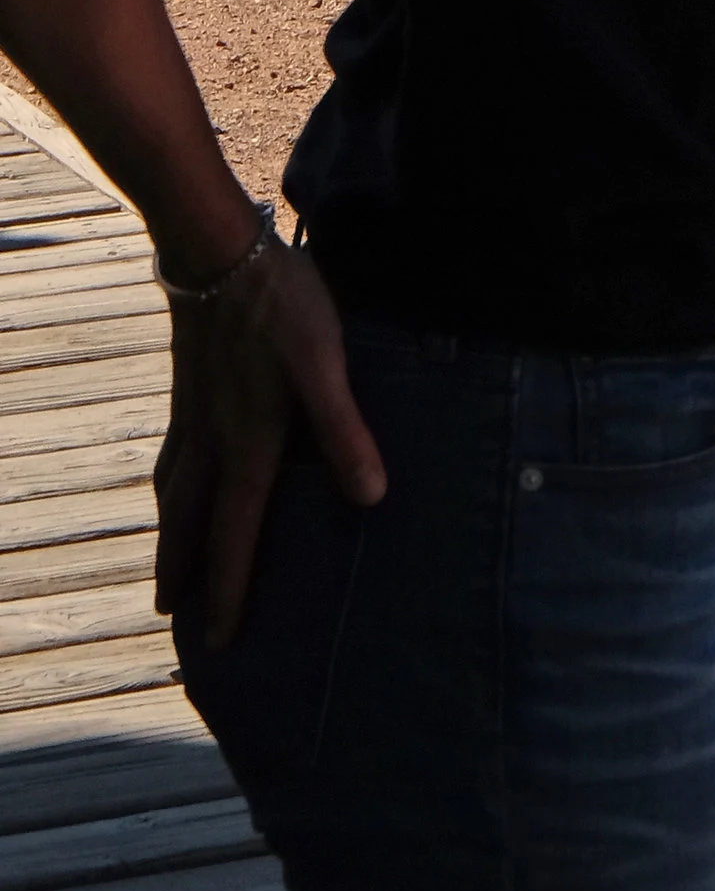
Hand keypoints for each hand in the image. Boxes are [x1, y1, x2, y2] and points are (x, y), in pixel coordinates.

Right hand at [153, 239, 385, 647]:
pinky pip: (172, 453)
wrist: (218, 251)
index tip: (218, 639)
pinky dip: (170, 483)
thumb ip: (345, 431)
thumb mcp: (325, 366)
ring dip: (170, 530)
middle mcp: (211, 439)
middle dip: (180, 570)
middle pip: (188, 521)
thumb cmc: (280, 306)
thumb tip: (370, 498)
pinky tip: (179, 472)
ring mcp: (193, 412)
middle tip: (169, 614)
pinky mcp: (189, 385)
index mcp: (246, 444)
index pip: (236, 533)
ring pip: (174, 488)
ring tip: (168, 557)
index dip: (230, 588)